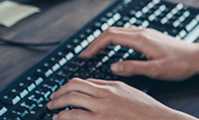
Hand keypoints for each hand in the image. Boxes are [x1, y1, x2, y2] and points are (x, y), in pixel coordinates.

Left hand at [47, 78, 196, 119]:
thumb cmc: (147, 110)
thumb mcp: (128, 91)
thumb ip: (110, 88)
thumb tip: (93, 86)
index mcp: (111, 86)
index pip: (82, 82)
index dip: (67, 86)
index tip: (61, 92)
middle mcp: (105, 96)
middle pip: (73, 90)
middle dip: (58, 95)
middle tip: (51, 100)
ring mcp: (103, 110)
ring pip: (72, 104)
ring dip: (58, 107)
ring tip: (52, 111)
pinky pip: (77, 118)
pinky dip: (65, 118)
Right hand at [79, 26, 198, 80]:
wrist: (198, 57)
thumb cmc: (180, 64)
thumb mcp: (155, 71)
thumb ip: (132, 68)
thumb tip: (113, 67)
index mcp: (140, 39)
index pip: (110, 36)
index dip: (95, 45)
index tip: (85, 55)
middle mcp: (142, 32)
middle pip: (112, 31)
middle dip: (96, 41)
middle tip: (86, 54)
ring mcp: (147, 32)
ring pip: (119, 31)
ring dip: (105, 39)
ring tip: (97, 51)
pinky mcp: (151, 36)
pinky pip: (127, 33)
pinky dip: (116, 39)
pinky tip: (117, 47)